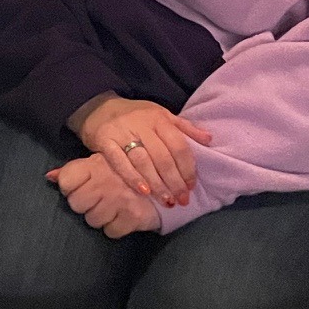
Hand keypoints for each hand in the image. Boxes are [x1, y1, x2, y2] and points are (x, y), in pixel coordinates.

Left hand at [48, 154, 159, 236]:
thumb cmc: (125, 171)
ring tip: (111, 206)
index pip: (66, 180)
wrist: (165, 181)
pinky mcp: (132, 217)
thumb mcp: (99, 163)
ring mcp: (119, 200)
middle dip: (84, 204)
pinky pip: (110, 232)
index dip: (69, 187)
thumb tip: (48, 176)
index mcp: (95, 164)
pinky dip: (115, 227)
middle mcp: (105, 182)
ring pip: (91, 220)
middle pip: (75, 203)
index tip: (80, 186)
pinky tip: (122, 216)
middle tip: (97, 199)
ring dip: (100, 217)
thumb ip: (74, 170)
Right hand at [68, 93, 212, 207]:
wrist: (98, 108)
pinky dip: (133, 178)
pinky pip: (120, 162)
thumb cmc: (136, 115)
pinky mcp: (104, 141)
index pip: (178, 145)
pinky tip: (144, 192)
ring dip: (157, 184)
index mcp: (159, 118)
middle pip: (163, 157)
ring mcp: (122, 132)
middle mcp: (142, 124)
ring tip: (167, 200)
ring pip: (143, 161)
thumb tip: (209, 139)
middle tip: (182, 200)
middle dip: (174, 181)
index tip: (192, 186)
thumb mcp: (161, 115)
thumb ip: (184, 127)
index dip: (187, 168)